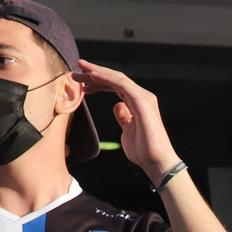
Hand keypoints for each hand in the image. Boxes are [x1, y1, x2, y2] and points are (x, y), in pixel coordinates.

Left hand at [73, 59, 178, 183]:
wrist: (156, 162)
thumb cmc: (144, 151)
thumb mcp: (127, 130)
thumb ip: (124, 117)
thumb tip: (117, 106)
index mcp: (138, 103)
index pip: (116, 87)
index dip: (99, 83)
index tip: (82, 84)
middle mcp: (142, 97)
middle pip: (115, 80)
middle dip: (95, 74)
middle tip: (75, 73)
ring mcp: (143, 98)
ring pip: (118, 78)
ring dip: (98, 72)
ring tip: (80, 69)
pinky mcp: (142, 102)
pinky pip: (122, 84)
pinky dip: (107, 78)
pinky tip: (93, 75)